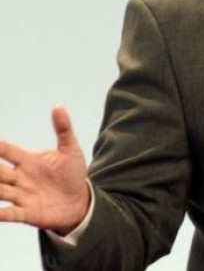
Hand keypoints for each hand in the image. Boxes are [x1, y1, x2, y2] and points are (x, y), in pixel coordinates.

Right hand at [0, 106, 88, 233]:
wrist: (79, 201)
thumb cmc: (72, 174)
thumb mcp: (70, 150)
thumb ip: (63, 129)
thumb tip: (58, 106)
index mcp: (28, 161)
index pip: (7, 150)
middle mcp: (20, 178)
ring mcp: (21, 196)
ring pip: (0, 191)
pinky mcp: (27, 213)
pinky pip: (10, 214)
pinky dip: (1, 214)